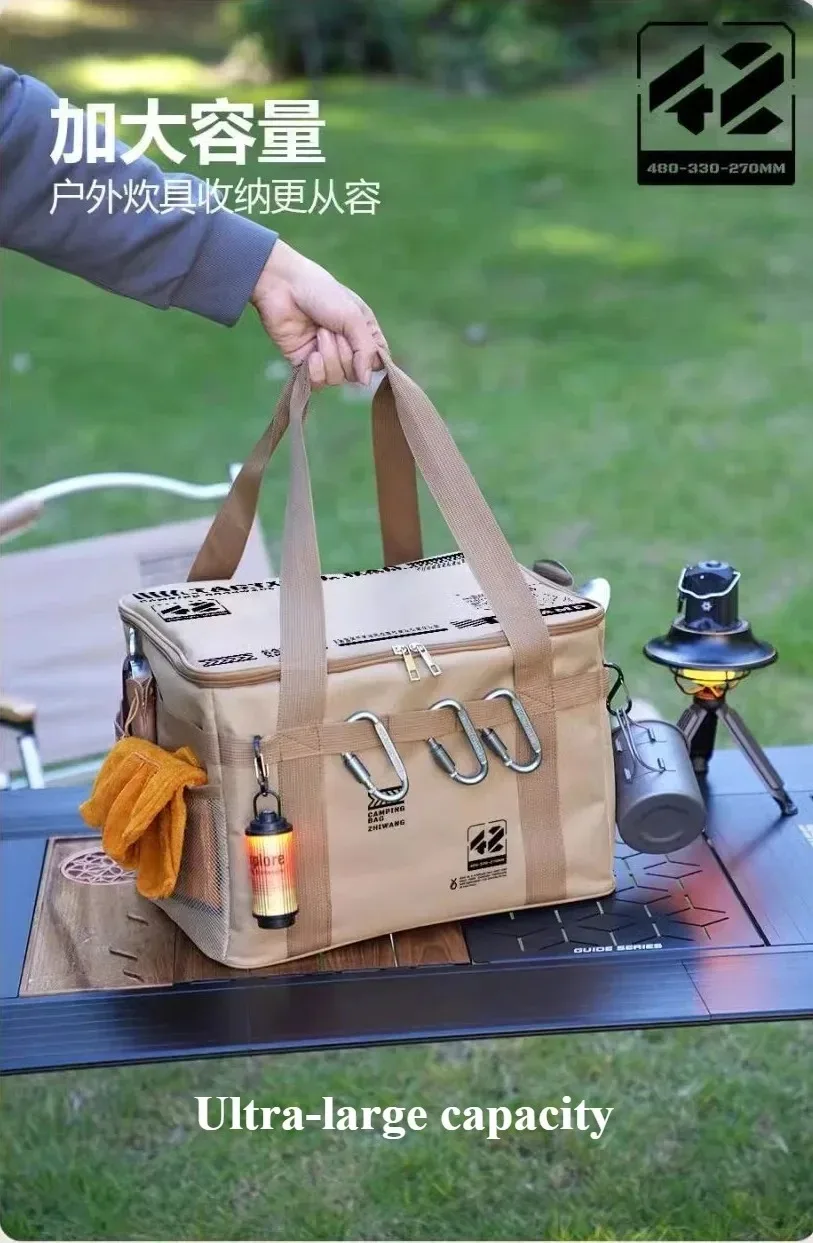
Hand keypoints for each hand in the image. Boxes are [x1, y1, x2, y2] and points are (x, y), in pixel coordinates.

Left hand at [250, 239, 386, 387]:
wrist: (283, 288)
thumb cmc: (322, 293)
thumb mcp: (353, 317)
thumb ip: (366, 350)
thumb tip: (366, 382)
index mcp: (363, 333)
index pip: (377, 362)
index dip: (370, 361)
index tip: (361, 346)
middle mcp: (346, 348)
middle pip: (356, 374)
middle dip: (344, 353)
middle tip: (331, 329)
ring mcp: (325, 358)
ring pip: (337, 378)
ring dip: (328, 356)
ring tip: (318, 333)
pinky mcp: (304, 364)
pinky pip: (318, 383)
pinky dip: (315, 371)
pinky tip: (310, 355)